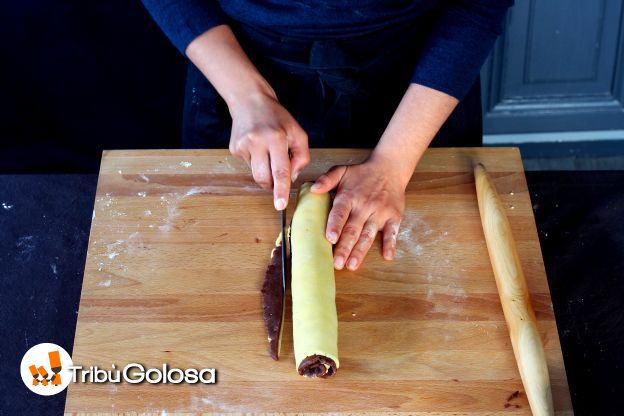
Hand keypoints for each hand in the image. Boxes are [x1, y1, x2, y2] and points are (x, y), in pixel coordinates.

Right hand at [228, 91, 309, 209]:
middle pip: (264, 177)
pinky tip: (257, 146)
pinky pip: (248, 166)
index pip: (280, 170)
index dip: (280, 190)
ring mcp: (243, 145)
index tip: (280, 205)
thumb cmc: (277, 118)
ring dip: (265, 171)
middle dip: (273, 184)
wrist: (250, 101)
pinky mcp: (234, 148)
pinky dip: (256, 161)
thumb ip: (301, 157)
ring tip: (268, 153)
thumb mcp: (298, 132)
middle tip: (279, 176)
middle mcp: (257, 141)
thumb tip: (291, 178)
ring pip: (255, 174)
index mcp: (276, 137)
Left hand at [310, 155, 406, 269]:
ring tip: (352, 265)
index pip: (340, 212)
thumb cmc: (362, 174)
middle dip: (344, 247)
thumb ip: (327, 179)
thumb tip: (313, 189)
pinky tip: (387, 256)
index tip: (330, 238)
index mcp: (349, 196)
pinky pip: (392, 232)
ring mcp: (380, 212)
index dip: (335, 225)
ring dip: (361, 251)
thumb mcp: (342, 171)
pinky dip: (391, 244)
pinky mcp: (394, 217)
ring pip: (369, 234)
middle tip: (337, 263)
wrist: (390, 168)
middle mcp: (365, 205)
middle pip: (353, 229)